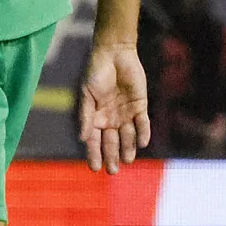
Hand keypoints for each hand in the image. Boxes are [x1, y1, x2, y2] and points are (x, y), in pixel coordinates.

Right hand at [79, 42, 150, 172]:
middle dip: (112, 156)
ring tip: (128, 160)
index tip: (95, 168)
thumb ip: (86, 117)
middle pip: (112, 142)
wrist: (114, 54)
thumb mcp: (87, 95)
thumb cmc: (95, 73)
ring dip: (128, 148)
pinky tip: (142, 143)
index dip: (94, 154)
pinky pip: (143, 123)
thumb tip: (83, 139)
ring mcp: (126, 113)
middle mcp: (110, 119)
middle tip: (113, 171)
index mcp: (95, 117)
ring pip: (128, 136)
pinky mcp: (140, 106)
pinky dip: (143, 133)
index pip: (94, 141)